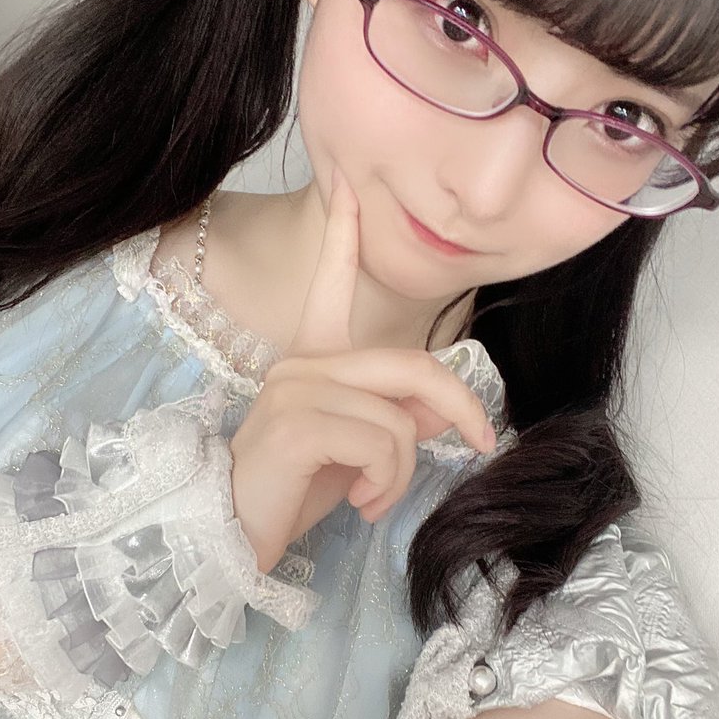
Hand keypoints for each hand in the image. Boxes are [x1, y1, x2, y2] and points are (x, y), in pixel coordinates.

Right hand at [229, 167, 496, 573]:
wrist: (235, 534)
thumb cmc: (296, 488)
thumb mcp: (359, 450)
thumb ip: (399, 417)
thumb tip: (444, 406)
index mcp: (313, 359)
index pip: (331, 285)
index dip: (342, 234)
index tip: (348, 184)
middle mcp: (302, 362)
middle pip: (411, 364)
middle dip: (461, 406)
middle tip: (482, 442)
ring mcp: (297, 388)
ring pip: (400, 417)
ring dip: (403, 471)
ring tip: (375, 496)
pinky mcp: (298, 423)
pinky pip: (382, 443)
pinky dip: (386, 482)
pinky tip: (359, 502)